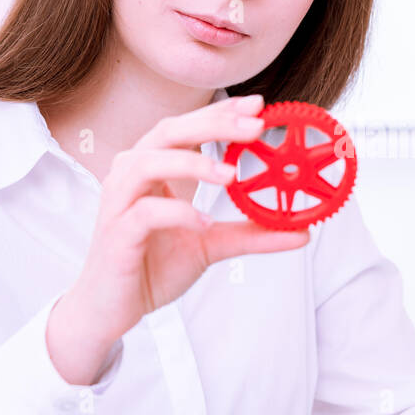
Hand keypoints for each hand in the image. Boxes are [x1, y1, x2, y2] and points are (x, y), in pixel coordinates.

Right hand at [46, 93, 308, 383]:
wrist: (112, 308)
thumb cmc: (151, 266)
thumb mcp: (211, 246)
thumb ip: (251, 234)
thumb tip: (302, 232)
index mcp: (154, 169)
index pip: (186, 128)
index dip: (221, 113)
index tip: (259, 107)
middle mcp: (132, 176)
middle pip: (169, 132)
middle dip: (213, 125)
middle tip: (255, 127)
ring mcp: (120, 202)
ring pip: (149, 162)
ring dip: (192, 163)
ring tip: (230, 174)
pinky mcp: (116, 232)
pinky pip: (145, 213)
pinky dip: (177, 213)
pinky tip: (203, 223)